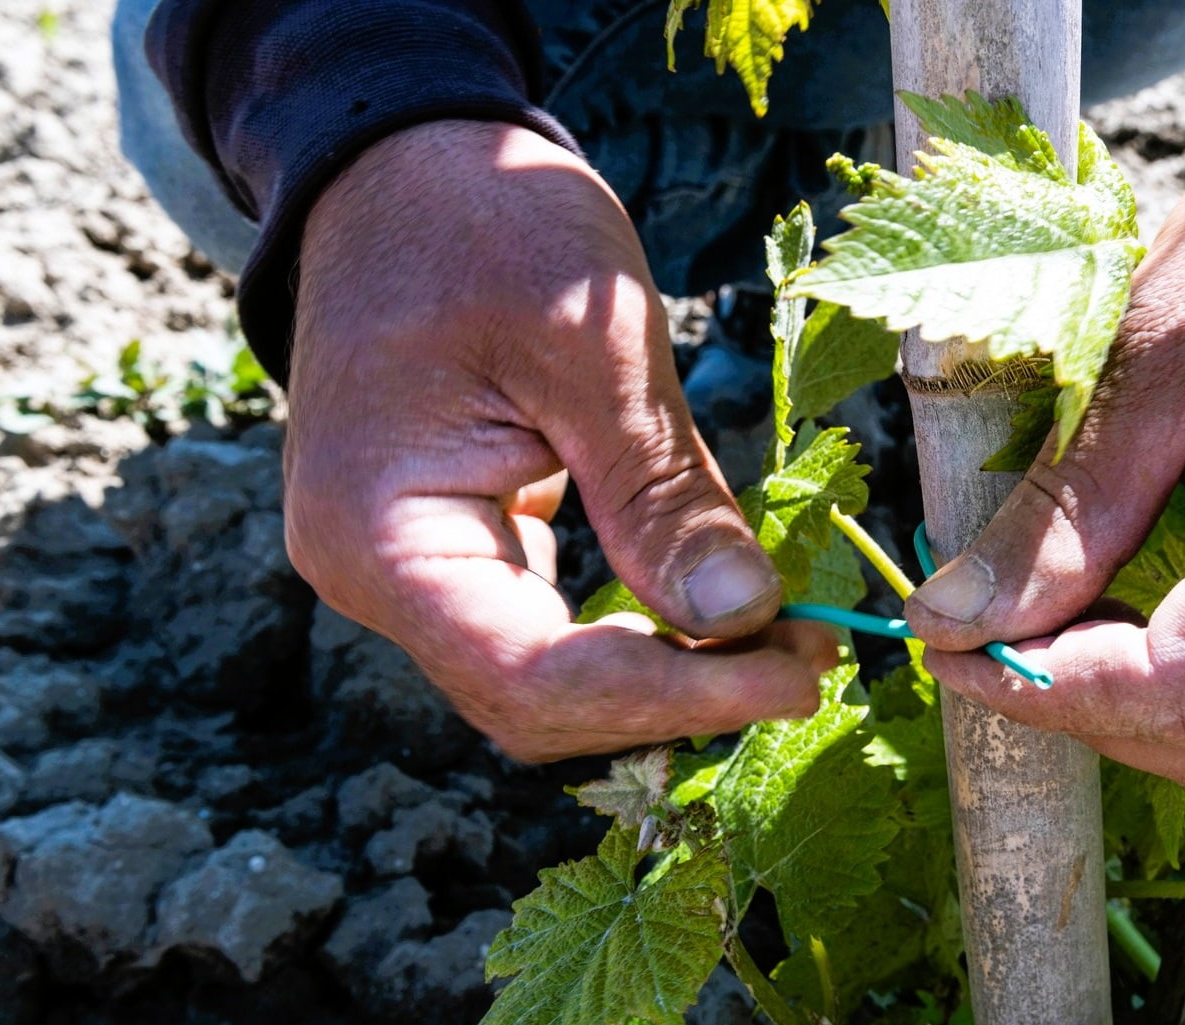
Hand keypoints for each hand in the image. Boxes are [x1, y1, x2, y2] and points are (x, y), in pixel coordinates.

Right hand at [285, 120, 836, 762]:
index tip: (797, 678)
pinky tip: (715, 617)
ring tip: (780, 641)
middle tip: (811, 657)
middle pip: (537, 703)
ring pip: (544, 683)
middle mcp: (373, 577)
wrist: (409, 162)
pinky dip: (633, 640)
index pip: (533, 677)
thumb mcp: (594, 345)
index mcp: (379, 534)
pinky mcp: (451, 551)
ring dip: (665, 679)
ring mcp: (407, 571)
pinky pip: (542, 634)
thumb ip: (660, 493)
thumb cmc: (487, 221)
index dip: (674, 696)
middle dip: (681, 695)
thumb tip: (742, 619)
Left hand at [904, 85, 1184, 817]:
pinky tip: (1175, 633)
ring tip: (1084, 632)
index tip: (950, 650)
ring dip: (1168, 732)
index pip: (1180, 690)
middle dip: (1096, 715)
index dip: (1043, 690)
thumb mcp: (1154, 360)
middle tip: (1000, 636)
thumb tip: (954, 623)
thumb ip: (1060, 518)